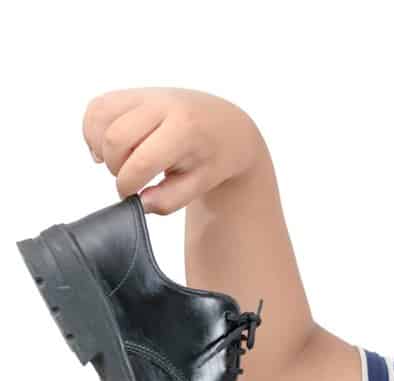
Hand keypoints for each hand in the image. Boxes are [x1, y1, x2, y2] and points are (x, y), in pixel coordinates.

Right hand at [82, 87, 263, 214]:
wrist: (227, 125)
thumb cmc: (214, 157)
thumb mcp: (202, 184)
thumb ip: (170, 200)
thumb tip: (140, 203)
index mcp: (185, 129)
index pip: (141, 161)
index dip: (128, 185)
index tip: (132, 195)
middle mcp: (163, 105)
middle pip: (114, 138)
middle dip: (115, 167)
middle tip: (131, 178)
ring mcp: (146, 94)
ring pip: (99, 117)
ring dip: (100, 147)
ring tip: (122, 161)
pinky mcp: (132, 92)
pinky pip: (97, 107)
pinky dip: (93, 129)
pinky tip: (110, 147)